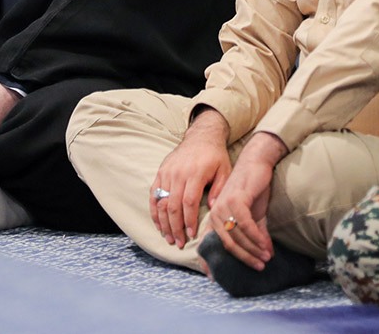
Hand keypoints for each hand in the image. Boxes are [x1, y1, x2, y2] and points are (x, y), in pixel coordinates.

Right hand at [152, 108, 232, 246]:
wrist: (201, 136)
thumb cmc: (215, 156)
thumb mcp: (225, 170)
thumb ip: (220, 189)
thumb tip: (212, 209)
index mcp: (195, 173)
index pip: (189, 202)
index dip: (189, 220)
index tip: (191, 235)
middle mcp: (178, 173)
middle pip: (173, 205)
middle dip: (175, 227)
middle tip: (179, 243)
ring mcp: (167, 172)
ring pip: (161, 202)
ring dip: (163, 223)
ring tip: (169, 238)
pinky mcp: (160, 172)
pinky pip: (154, 194)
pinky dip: (154, 211)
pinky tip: (159, 224)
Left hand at [205, 131, 286, 270]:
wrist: (257, 163)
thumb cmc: (253, 189)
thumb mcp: (254, 216)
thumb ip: (256, 235)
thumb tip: (266, 254)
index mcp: (215, 218)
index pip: (215, 245)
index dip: (221, 261)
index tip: (224, 277)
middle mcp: (215, 214)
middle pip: (229, 244)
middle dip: (245, 258)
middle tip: (260, 267)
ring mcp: (223, 207)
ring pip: (237, 236)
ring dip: (254, 249)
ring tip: (266, 257)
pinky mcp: (235, 200)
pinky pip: (245, 225)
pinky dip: (256, 237)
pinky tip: (265, 245)